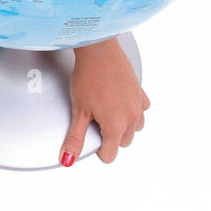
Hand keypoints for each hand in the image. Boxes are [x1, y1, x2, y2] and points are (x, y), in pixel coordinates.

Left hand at [59, 37, 150, 165]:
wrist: (99, 50)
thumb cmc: (88, 76)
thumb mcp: (78, 111)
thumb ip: (75, 138)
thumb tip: (68, 159)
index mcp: (116, 126)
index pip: (110, 155)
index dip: (97, 149)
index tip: (89, 135)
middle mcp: (131, 117)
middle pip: (123, 142)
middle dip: (110, 137)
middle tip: (95, 120)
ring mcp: (138, 105)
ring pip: (135, 128)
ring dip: (123, 125)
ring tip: (107, 111)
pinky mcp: (140, 92)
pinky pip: (141, 110)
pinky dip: (132, 110)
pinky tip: (119, 102)